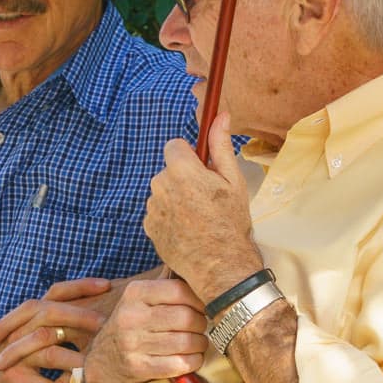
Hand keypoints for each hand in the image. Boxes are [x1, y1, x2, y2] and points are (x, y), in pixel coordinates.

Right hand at [0, 277, 114, 382]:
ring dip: (73, 359)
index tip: (107, 284)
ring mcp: (16, 353)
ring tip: (94, 365)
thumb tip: (104, 317)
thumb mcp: (41, 335)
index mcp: (33, 315)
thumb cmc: (20, 357)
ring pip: (48, 352)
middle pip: (51, 314)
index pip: (57, 292)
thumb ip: (66, 324)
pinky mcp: (14, 377)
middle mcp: (22, 329)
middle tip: (104, 323)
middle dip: (80, 317)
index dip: (81, 286)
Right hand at [81, 276, 207, 382]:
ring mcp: (133, 344)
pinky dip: (194, 361)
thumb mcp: (140, 298)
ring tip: (198, 342)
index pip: (179, 290)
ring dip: (200, 343)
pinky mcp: (138, 367)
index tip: (202, 307)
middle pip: (187, 317)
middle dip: (202, 323)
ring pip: (187, 342)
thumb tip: (197, 262)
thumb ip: (166, 282)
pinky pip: (180, 364)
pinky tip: (191, 357)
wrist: (103, 359)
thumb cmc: (133, 323)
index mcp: (135, 293)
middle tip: (201, 326)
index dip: (199, 300)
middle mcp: (131, 316)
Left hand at [143, 116, 261, 305]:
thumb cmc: (231, 223)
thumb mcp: (233, 181)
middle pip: (169, 170)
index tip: (202, 171)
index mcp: (181, 170)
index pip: (174, 146)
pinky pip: (157, 212)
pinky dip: (169, 218)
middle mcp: (160, 186)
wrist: (220, 267)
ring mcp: (152, 208)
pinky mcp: (148, 227)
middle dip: (183, 179)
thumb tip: (221, 115)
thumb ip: (221, 145)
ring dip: (176, 199)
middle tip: (206, 200)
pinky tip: (187, 231)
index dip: (190, 157)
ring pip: (162, 192)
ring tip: (198, 219)